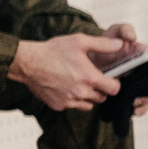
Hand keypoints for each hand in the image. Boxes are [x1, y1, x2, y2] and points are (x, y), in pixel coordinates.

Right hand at [8, 33, 124, 112]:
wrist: (27, 62)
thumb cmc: (52, 51)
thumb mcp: (79, 42)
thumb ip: (102, 44)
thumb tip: (120, 44)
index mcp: (89, 78)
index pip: (114, 89)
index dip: (114, 84)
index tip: (109, 78)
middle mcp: (81, 93)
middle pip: (102, 98)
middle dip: (101, 90)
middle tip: (92, 79)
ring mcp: (69, 101)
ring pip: (88, 105)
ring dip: (88, 97)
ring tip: (79, 83)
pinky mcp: (58, 106)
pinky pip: (72, 107)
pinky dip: (72, 100)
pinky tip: (65, 87)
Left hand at [97, 20, 147, 114]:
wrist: (88, 60)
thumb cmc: (105, 45)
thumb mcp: (114, 32)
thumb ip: (124, 30)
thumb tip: (133, 38)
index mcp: (145, 57)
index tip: (146, 81)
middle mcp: (145, 72)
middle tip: (137, 98)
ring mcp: (139, 84)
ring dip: (144, 103)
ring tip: (133, 106)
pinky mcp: (131, 94)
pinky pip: (141, 105)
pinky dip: (140, 110)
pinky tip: (133, 112)